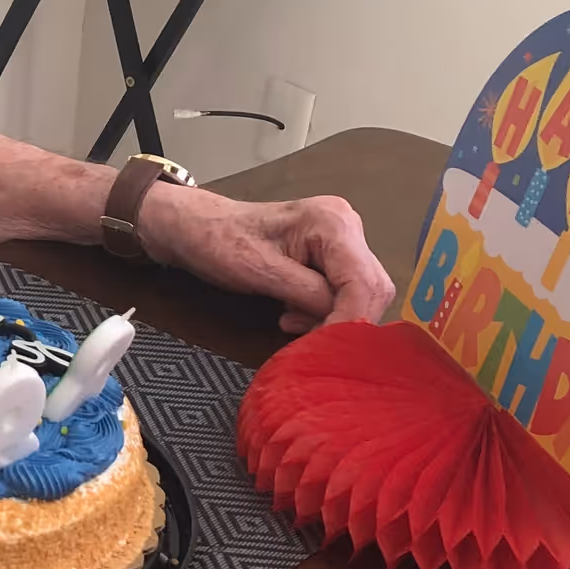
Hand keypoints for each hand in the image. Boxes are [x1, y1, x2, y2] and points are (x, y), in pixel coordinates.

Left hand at [138, 186, 394, 332]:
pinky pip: (346, 291)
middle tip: (304, 336)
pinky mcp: (334, 255)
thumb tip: (343, 325)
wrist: (198, 227)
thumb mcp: (260, 272)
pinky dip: (324, 310)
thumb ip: (308, 296)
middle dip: (342, 320)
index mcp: (333, 221)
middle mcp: (348, 225)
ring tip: (290, 319)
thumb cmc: (220, 241)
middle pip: (371, 289)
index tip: (325, 346)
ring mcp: (343, 239)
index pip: (364, 282)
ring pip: (362, 294)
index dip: (350, 320)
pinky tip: (294, 312)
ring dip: (331, 317)